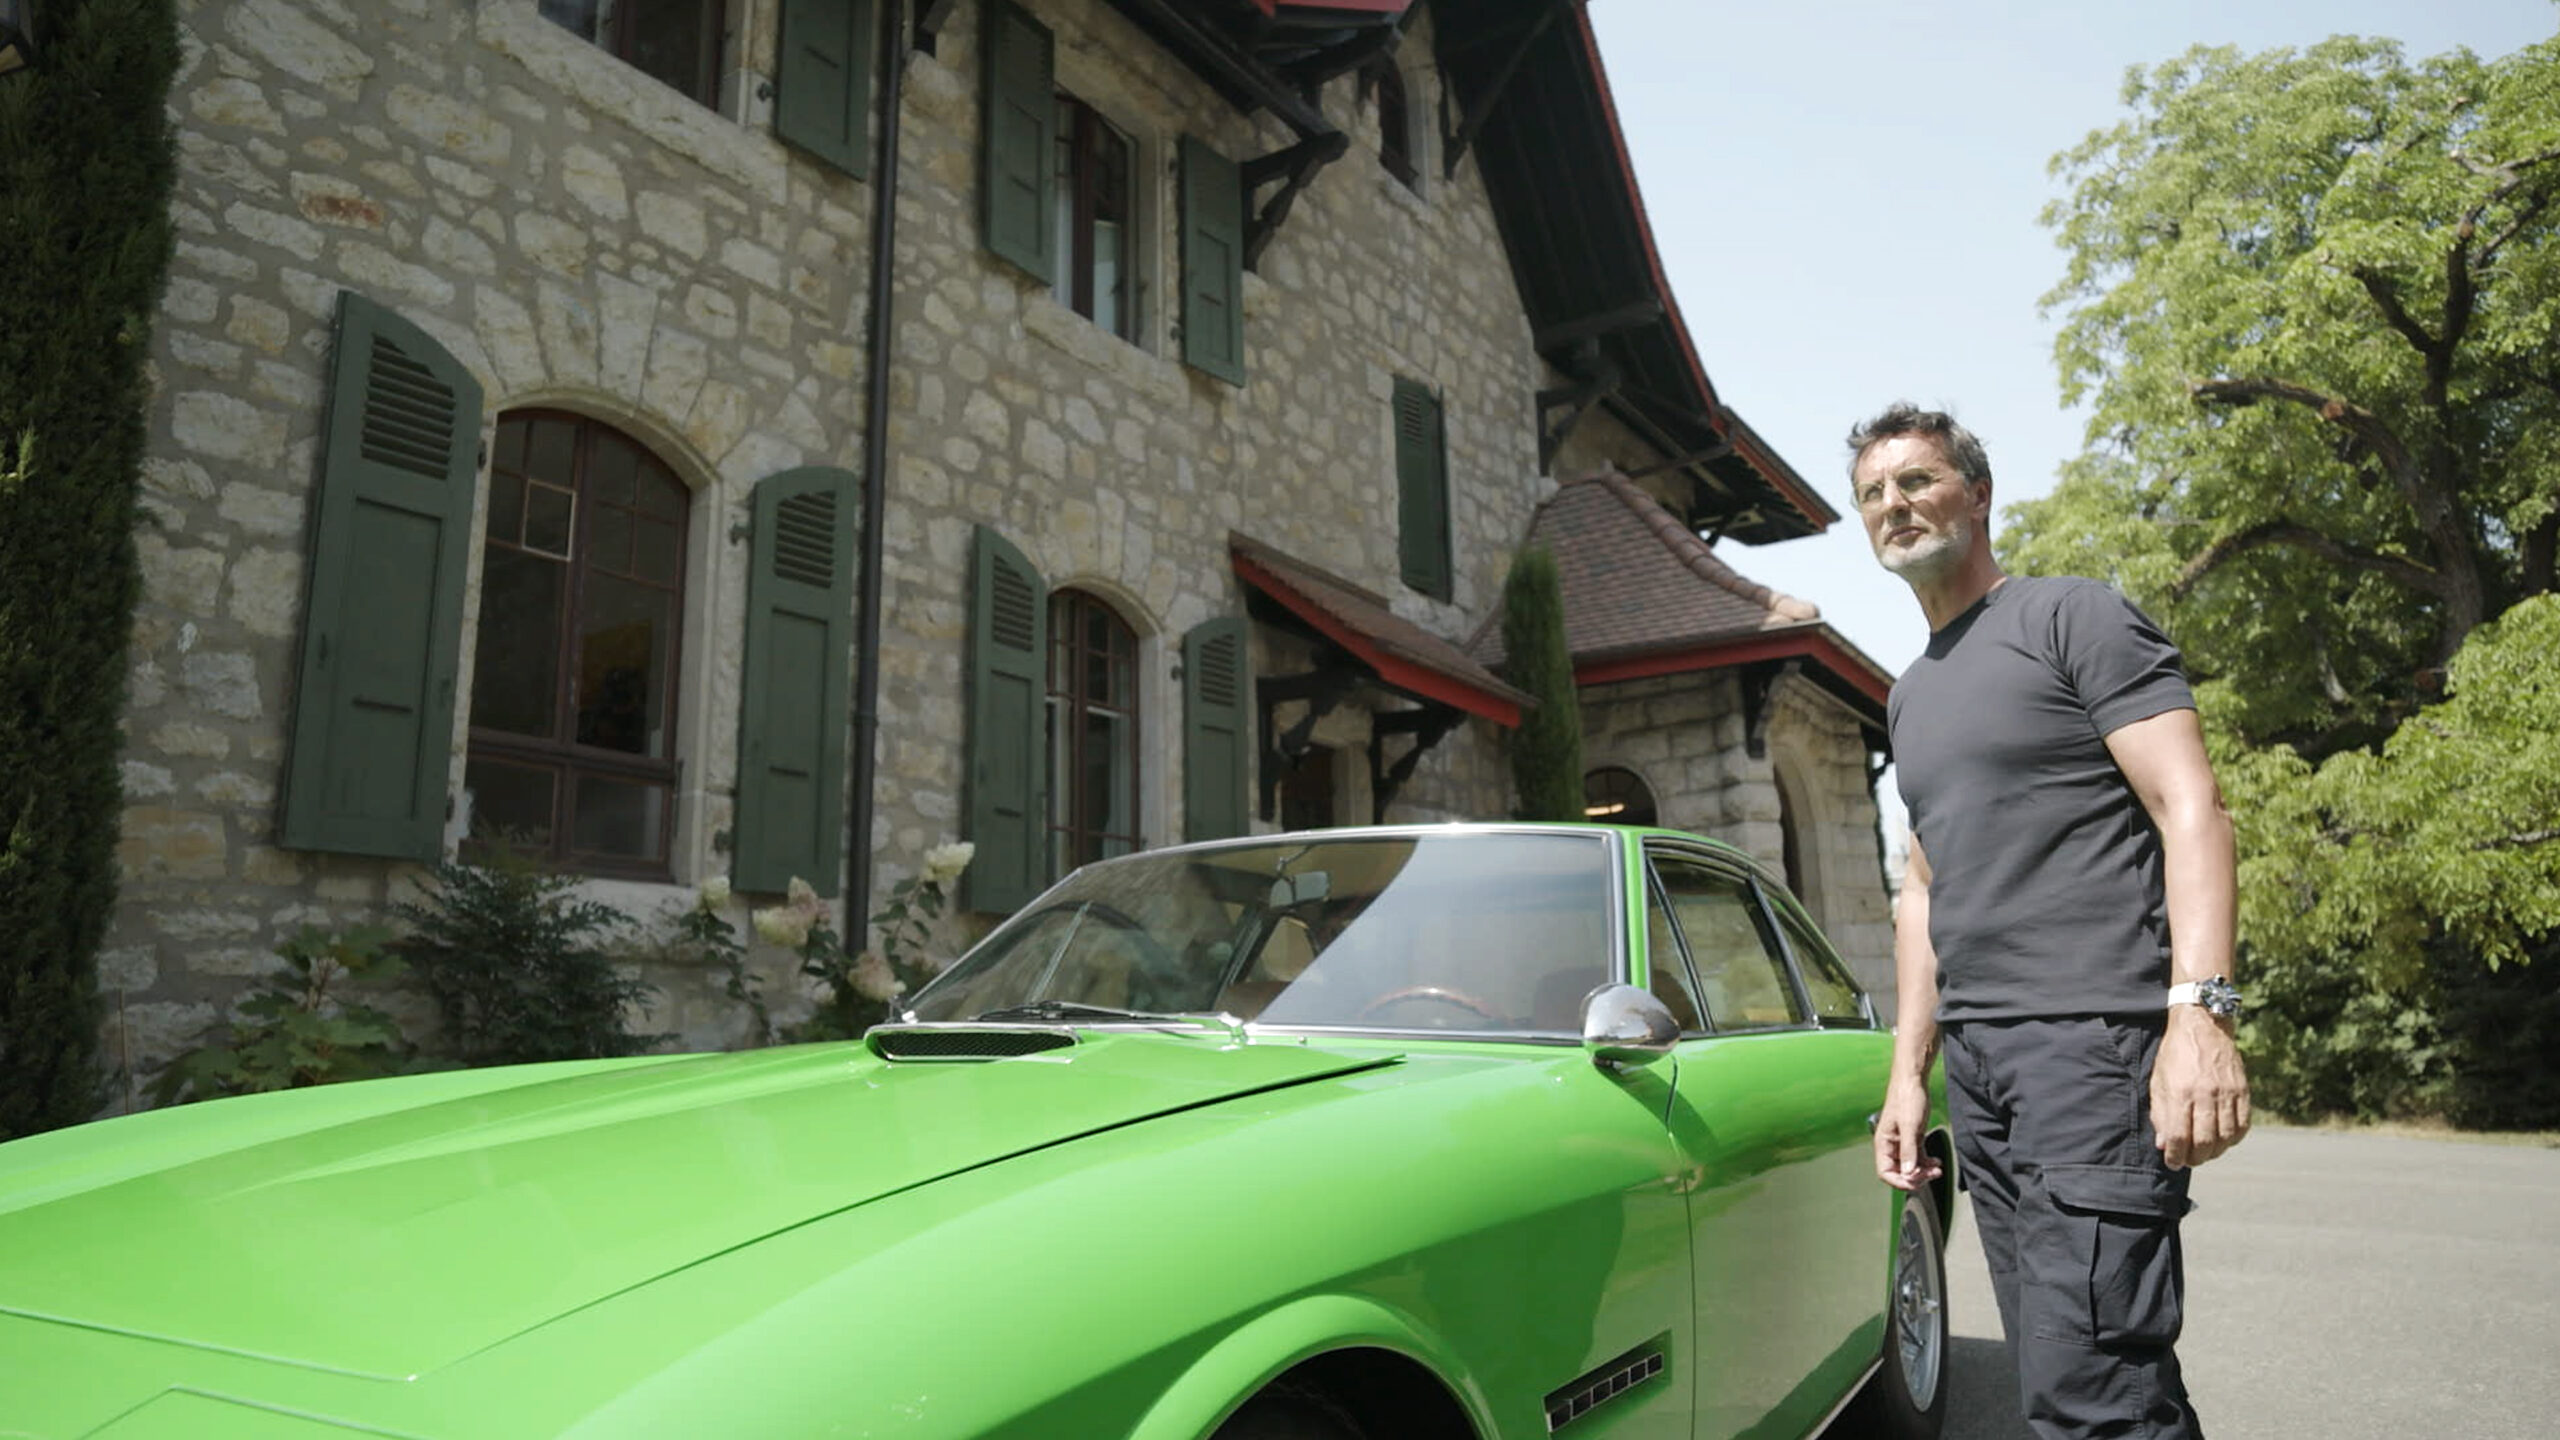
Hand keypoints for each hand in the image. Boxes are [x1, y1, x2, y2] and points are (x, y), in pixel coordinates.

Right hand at [1873, 1075, 1941, 1191]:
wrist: (1913, 1080)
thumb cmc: (1907, 1098)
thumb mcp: (1910, 1126)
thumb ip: (1909, 1151)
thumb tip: (1908, 1173)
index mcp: (1883, 1143)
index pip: (1885, 1172)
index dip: (1899, 1181)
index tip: (1916, 1181)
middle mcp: (1891, 1145)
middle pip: (1899, 1172)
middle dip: (1915, 1177)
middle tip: (1931, 1175)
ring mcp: (1902, 1142)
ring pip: (1910, 1166)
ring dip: (1923, 1171)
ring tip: (1937, 1170)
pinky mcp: (1913, 1137)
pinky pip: (1918, 1157)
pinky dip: (1927, 1163)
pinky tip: (1936, 1162)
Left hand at [2152, 1005, 2250, 1167]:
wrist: (2202, 1025)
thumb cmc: (2175, 1055)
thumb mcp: (2158, 1081)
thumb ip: (2160, 1114)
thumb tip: (2164, 1145)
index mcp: (2180, 1092)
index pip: (2179, 1136)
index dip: (2175, 1156)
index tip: (2172, 1162)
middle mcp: (2205, 1094)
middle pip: (2205, 1142)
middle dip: (2196, 1158)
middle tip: (2189, 1160)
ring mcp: (2227, 1092)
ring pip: (2226, 1137)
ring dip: (2216, 1152)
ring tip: (2206, 1152)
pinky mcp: (2242, 1090)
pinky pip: (2243, 1125)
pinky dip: (2234, 1139)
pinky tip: (2224, 1140)